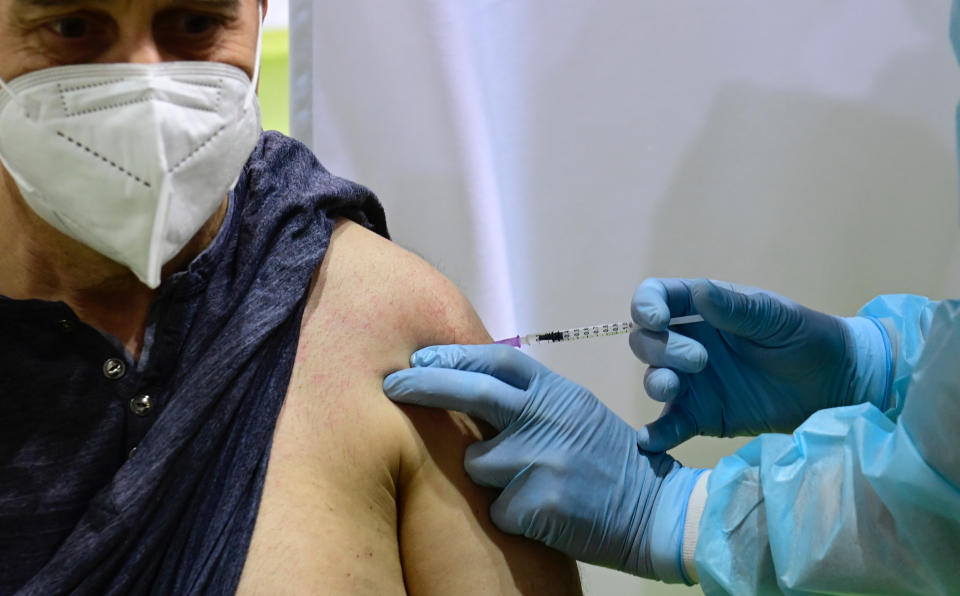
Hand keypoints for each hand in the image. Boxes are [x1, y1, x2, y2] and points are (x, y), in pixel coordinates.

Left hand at [383, 345, 704, 581]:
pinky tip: (540, 512)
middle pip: (474, 395)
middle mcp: (549, 418)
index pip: (497, 361)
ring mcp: (543, 460)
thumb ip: (529, 397)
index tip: (419, 357)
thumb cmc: (604, 458)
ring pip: (476, 463)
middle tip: (392, 385)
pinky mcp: (537, 503)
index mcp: (557, 392)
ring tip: (527, 483)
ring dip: (487, 475)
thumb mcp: (573, 411)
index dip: (454, 355)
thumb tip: (467, 379)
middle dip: (425, 386)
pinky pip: (493, 506)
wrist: (652, 511)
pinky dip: (506, 513)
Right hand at [630, 278, 891, 451]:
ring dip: (655, 382)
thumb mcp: (778, 318)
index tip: (656, 319)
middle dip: (660, 348)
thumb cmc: (809, 338)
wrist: (838, 386)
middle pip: (646, 341)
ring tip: (674, 389)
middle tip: (700, 360)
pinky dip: (656, 433)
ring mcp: (693, 383)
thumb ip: (738, 309)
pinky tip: (649, 440)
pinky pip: (671, 424)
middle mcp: (688, 343)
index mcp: (703, 309)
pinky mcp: (702, 417)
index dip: (646, 305)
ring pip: (653, 378)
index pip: (657, 298)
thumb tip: (699, 293)